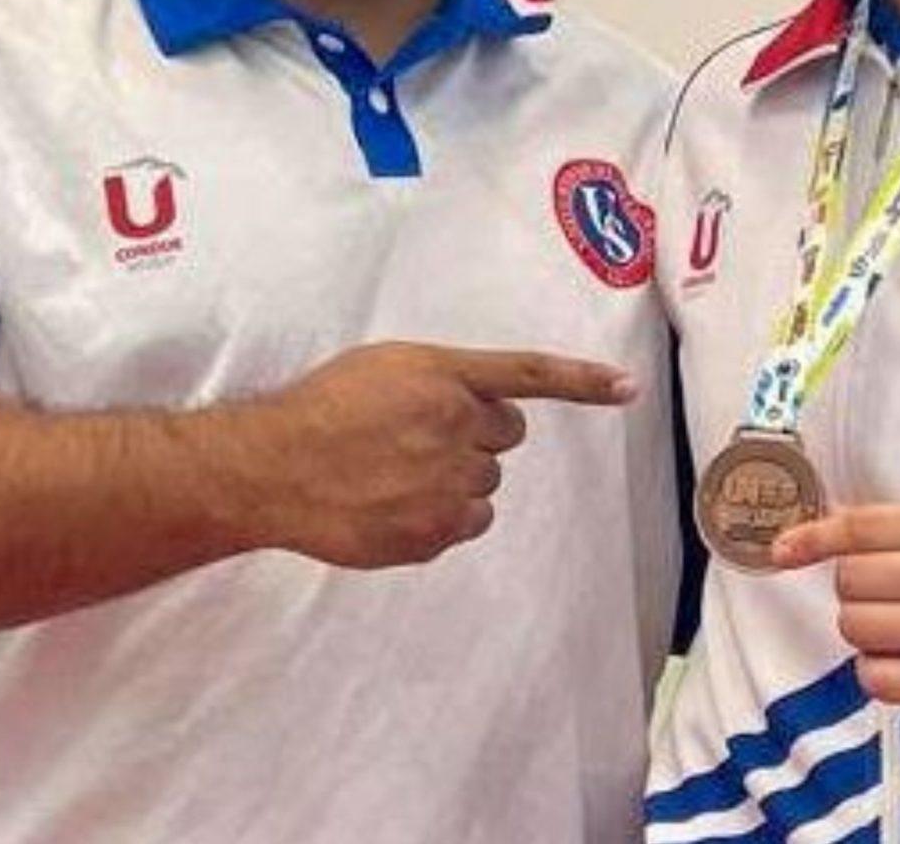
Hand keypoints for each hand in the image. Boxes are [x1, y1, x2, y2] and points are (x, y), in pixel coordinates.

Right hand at [232, 342, 634, 568]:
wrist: (271, 468)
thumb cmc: (321, 408)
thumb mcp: (384, 367)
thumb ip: (440, 378)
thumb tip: (478, 404)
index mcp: (442, 376)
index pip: (528, 375)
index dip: (583, 382)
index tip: (628, 388)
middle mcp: (454, 426)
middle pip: (504, 438)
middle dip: (473, 437)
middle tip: (418, 438)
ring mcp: (446, 483)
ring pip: (485, 484)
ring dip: (456, 479)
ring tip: (396, 475)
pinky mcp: (433, 532)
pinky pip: (465, 523)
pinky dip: (441, 518)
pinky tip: (393, 505)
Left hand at [773, 504, 899, 725]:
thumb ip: (873, 532)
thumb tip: (792, 540)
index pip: (862, 525)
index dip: (814, 537)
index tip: (784, 551)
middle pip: (850, 577)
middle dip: (855, 593)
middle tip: (890, 602)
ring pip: (854, 625)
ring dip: (864, 634)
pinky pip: (871, 674)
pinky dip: (877, 673)